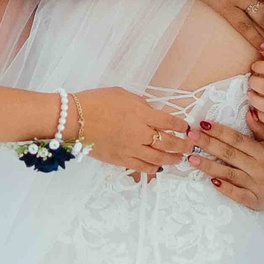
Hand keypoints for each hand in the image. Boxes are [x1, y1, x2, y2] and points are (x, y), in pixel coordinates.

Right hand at [72, 86, 187, 181]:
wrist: (74, 119)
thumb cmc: (96, 102)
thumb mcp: (123, 95)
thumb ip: (142, 105)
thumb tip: (153, 113)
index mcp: (142, 114)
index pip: (170, 122)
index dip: (181, 126)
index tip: (186, 128)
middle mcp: (140, 133)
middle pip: (169, 143)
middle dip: (183, 145)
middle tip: (189, 146)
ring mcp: (130, 149)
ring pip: (159, 159)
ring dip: (172, 159)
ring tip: (178, 159)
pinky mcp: (120, 160)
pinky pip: (142, 168)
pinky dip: (153, 168)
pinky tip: (158, 167)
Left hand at [187, 115, 263, 211]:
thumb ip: (260, 128)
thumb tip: (249, 111)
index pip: (237, 139)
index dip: (219, 131)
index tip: (202, 124)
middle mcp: (261, 168)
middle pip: (229, 154)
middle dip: (208, 144)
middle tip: (190, 137)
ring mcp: (258, 186)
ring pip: (229, 173)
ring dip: (209, 166)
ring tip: (191, 158)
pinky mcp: (255, 201)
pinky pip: (237, 194)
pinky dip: (224, 188)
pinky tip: (211, 181)